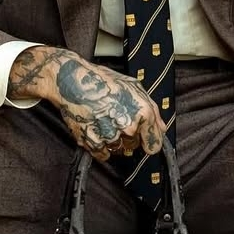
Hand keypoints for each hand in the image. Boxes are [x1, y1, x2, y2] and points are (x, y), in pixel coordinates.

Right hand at [7, 46, 165, 162]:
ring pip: (118, 149)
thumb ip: (152, 110)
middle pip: (134, 145)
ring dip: (113, 140)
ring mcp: (110, 135)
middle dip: (129, 136)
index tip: (147, 143)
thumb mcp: (134, 87)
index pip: (154, 143)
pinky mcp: (92, 142)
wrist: (72, 80)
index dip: (150, 142)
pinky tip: (95, 128)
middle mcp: (128, 126)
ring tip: (104, 121)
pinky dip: (100, 145)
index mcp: (142, 112)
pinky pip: (103, 153)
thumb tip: (161, 128)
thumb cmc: (101, 80)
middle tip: (116, 119)